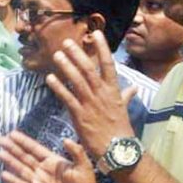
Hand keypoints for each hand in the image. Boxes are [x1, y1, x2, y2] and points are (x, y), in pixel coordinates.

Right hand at [0, 131, 99, 182]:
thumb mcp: (84, 166)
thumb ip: (76, 152)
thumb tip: (66, 140)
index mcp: (52, 161)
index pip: (35, 149)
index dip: (24, 142)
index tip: (12, 134)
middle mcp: (42, 170)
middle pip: (25, 157)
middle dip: (13, 149)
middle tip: (1, 140)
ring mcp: (38, 182)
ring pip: (21, 169)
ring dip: (11, 161)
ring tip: (0, 153)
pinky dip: (13, 181)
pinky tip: (4, 174)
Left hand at [46, 32, 136, 157]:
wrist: (117, 149)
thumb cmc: (120, 129)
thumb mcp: (124, 109)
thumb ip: (126, 96)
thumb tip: (133, 87)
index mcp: (113, 91)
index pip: (108, 64)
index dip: (102, 48)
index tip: (96, 33)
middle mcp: (102, 94)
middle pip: (89, 69)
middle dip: (78, 54)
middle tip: (67, 42)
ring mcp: (90, 104)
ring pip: (77, 81)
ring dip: (66, 67)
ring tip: (57, 55)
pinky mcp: (80, 115)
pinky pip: (67, 98)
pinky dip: (58, 87)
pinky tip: (50, 78)